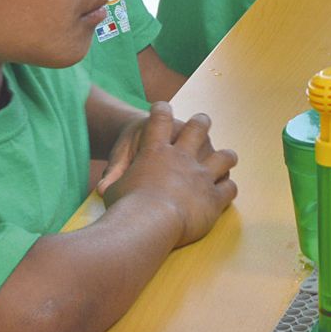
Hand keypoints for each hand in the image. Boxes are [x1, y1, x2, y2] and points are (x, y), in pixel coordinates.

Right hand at [102, 102, 238, 246]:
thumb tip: (102, 189)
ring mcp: (201, 175)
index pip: (160, 116)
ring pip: (223, 155)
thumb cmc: (124, 203)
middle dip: (200, 123)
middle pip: (198, 127)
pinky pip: (228, 186)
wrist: (142, 222)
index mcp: (156, 147)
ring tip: (225, 159)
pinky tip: (223, 189)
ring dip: (225, 157)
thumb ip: (115, 180)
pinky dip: (226, 187)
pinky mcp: (212, 196)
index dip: (161, 110)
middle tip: (201, 124)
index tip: (161, 109)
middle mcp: (182, 156)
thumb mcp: (114, 186)